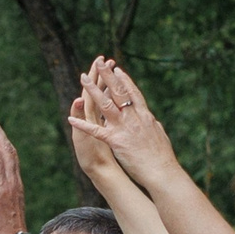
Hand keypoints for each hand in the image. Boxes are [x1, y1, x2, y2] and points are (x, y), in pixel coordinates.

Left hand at [66, 59, 180, 179]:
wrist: (162, 171)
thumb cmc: (163, 156)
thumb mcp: (159, 135)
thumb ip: (153, 126)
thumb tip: (153, 121)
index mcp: (144, 116)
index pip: (132, 93)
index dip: (124, 80)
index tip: (117, 70)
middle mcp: (133, 117)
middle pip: (118, 92)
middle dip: (107, 76)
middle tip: (98, 62)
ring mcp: (124, 127)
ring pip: (104, 104)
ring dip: (92, 90)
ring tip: (83, 78)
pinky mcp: (115, 140)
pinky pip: (95, 130)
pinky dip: (83, 124)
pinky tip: (71, 119)